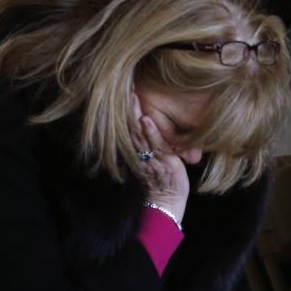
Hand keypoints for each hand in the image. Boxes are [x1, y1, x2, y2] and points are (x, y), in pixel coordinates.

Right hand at [130, 92, 188, 219]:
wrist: (166, 202)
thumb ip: (149, 141)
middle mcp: (139, 152)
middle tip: (125, 87)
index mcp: (137, 150)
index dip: (126, 110)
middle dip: (127, 107)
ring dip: (135, 115)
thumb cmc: (162, 179)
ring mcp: (150, 156)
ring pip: (139, 133)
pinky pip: (155, 145)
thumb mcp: (152, 158)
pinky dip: (150, 132)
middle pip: (130, 126)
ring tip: (132, 97)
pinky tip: (146, 120)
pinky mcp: (162, 161)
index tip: (124, 90)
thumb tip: (146, 122)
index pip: (129, 126)